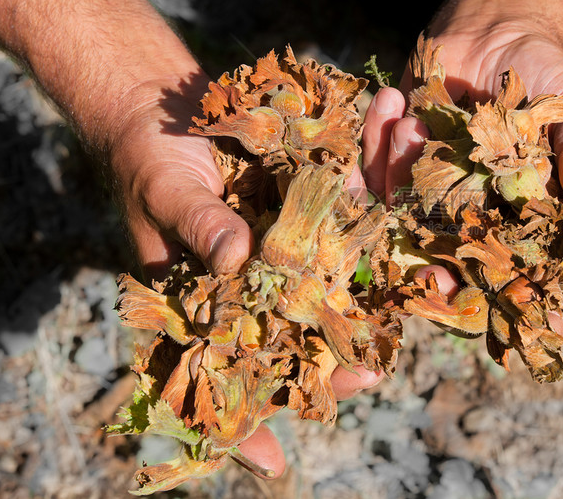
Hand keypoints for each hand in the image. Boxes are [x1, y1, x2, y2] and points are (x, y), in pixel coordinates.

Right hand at [108, 77, 384, 475]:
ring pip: (335, 282)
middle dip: (336, 358)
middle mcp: (258, 282)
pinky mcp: (316, 203)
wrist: (170, 103)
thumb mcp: (166, 192)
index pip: (234, 365)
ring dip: (371, 298)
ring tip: (412, 313)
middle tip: (371, 375)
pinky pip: (351, 217)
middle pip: (300, 334)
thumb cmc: (150, 159)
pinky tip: (406, 242)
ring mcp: (291, 244)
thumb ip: (199, 225)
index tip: (276, 459)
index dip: (254, 409)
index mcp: (212, 301)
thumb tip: (234, 259)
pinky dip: (378, 217)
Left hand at [361, 72, 562, 336]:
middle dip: (437, 278)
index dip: (525, 308)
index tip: (513, 322)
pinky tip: (391, 103)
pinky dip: (373, 142)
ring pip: (404, 216)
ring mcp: (433, 196)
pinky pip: (371, 176)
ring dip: (399, 172)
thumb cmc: (545, 76)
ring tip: (411, 120)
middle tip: (430, 278)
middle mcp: (478, 218)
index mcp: (527, 218)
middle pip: (456, 269)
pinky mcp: (397, 166)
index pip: (529, 277)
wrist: (495, 31)